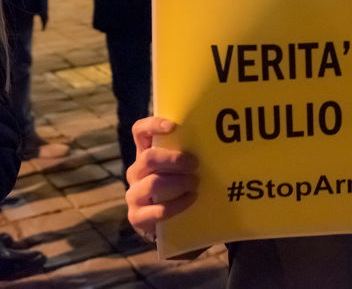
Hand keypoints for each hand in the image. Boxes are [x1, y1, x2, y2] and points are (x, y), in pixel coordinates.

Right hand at [126, 117, 198, 238]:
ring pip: (153, 183)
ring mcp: (134, 194)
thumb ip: (189, 153)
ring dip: (179, 183)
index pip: (140, 131)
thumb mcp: (182, 168)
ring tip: (196, 184)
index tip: (174, 126)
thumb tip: (217, 140)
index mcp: (146, 154)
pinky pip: (157, 210)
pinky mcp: (136, 216)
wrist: (171, 225)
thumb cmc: (180, 187)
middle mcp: (136, 172)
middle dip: (174, 160)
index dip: (153, 125)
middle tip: (195, 164)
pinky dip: (177, 204)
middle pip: (149, 158)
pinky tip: (191, 199)